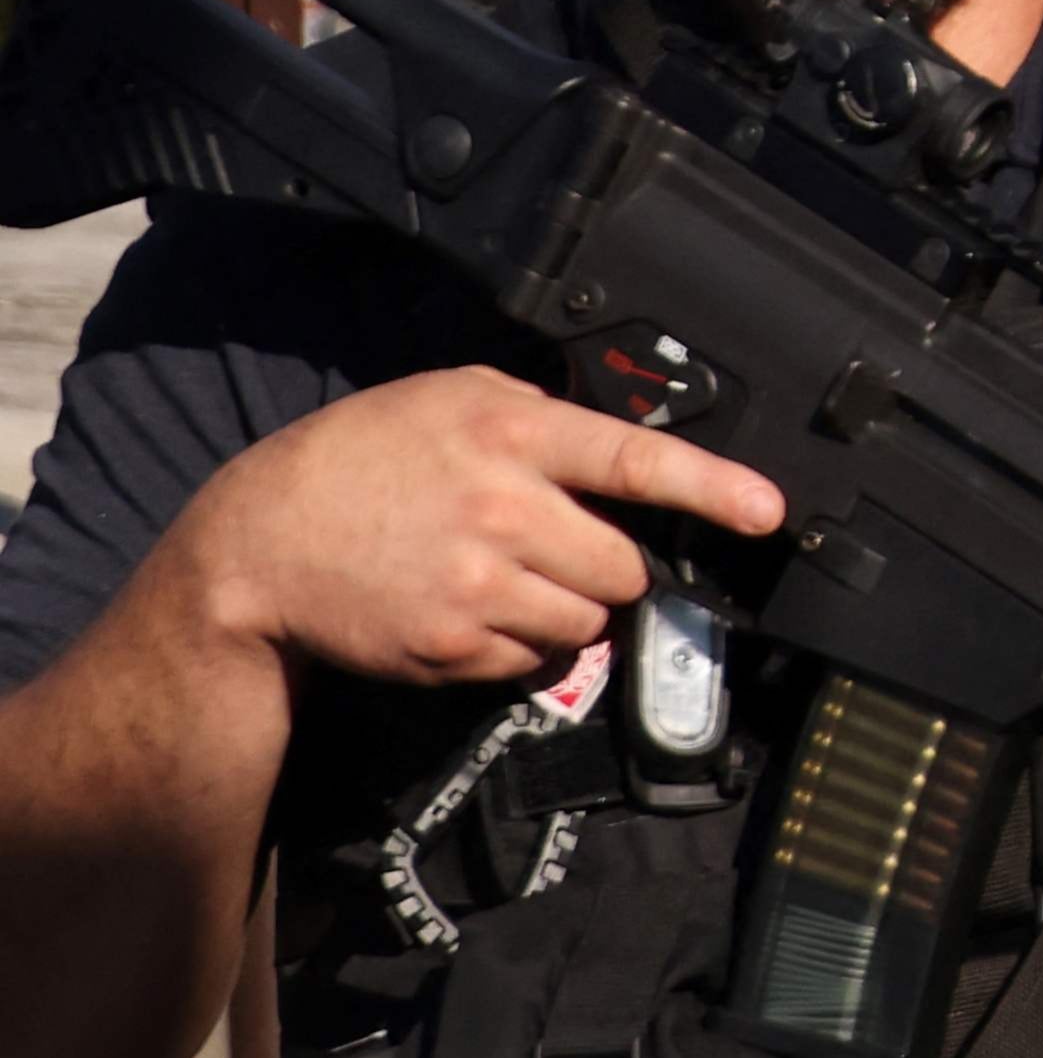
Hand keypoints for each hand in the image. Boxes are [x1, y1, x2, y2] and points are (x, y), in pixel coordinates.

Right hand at [170, 369, 782, 689]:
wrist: (259, 545)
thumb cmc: (360, 459)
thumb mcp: (448, 399)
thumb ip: (538, 416)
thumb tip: (619, 450)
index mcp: (509, 433)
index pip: (633, 459)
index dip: (712, 487)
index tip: (768, 510)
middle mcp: (503, 509)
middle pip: (625, 565)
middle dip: (606, 563)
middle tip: (552, 547)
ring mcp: (479, 584)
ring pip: (589, 619)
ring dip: (567, 606)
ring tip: (502, 576)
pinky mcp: (455, 646)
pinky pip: (536, 657)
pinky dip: (520, 642)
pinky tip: (467, 608)